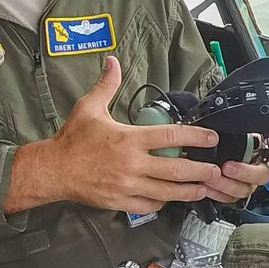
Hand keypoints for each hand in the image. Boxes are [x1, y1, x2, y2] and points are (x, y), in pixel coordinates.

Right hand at [6, 56, 254, 212]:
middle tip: (216, 169)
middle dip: (200, 170)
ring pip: (167, 192)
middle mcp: (131, 164)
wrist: (52, 170)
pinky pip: (149, 206)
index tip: (211, 137)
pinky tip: (170, 198)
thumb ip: (106, 85)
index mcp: (128, 139)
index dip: (195, 136)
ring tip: (205, 188)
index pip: (170, 137)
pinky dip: (162, 202)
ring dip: (189, 191)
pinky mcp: (120, 202)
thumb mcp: (88, 108)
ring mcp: (127, 186)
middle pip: (176, 170)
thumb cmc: (71, 140)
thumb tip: (112, 61)